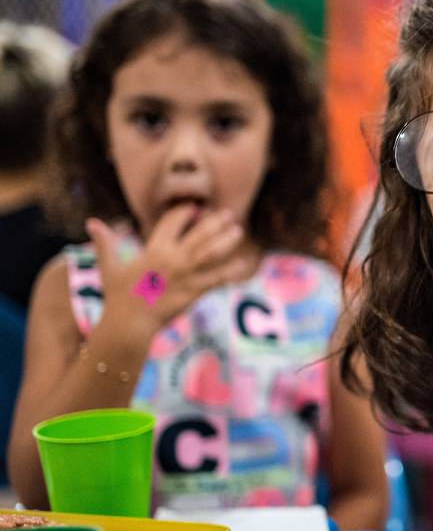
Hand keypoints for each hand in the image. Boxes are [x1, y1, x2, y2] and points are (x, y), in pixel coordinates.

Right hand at [87, 205, 256, 330]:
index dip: (184, 212)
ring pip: (211, 253)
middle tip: (228, 214)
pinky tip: (243, 264)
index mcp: (153, 249)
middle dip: (215, 222)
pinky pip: (216, 278)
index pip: (172, 222)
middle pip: (199, 234)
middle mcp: (172, 258)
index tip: (195, 207)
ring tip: (238, 232)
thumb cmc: (118, 296)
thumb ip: (106, 243)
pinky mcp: (193, 291)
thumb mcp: (110, 267)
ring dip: (226, 241)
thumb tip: (92, 222)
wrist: (129, 324)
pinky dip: (231, 271)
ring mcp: (185, 275)